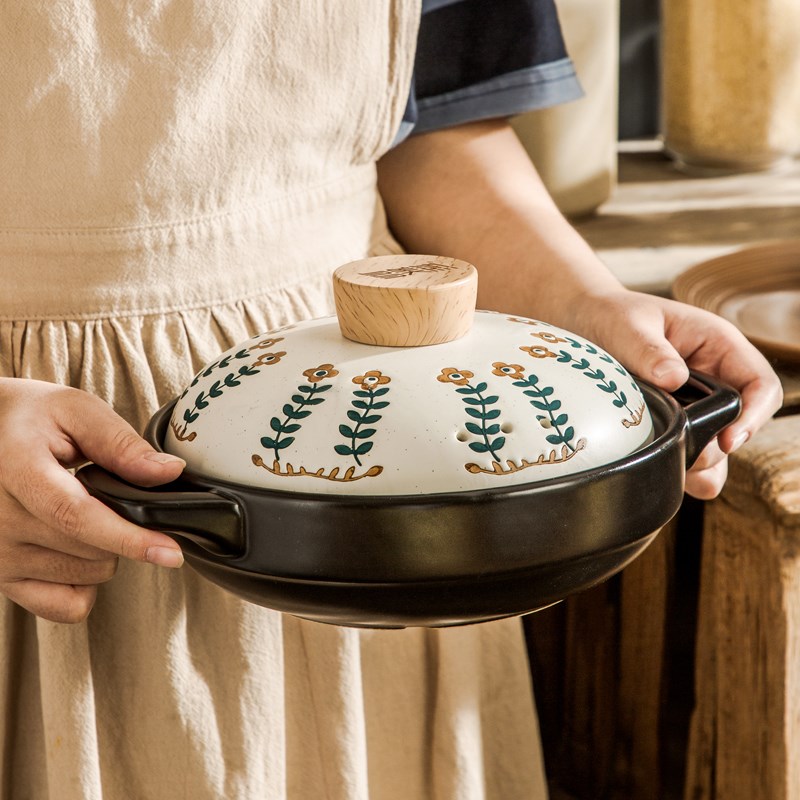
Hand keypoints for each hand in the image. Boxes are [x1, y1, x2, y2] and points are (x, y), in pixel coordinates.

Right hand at [0, 378, 185, 622]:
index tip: (171, 552)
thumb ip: (120, 443)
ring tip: (85, 512)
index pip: (76, 516)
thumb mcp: (75, 411)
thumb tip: (169, 473)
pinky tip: (77, 549)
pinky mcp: (0, 578)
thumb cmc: (32, 419)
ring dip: (105, 551)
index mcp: (16, 470)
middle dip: (124, 529)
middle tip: (110, 494)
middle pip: (91, 550)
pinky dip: (84, 583)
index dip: (128, 538)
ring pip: (86, 576)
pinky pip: (63, 606)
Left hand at [565, 290, 782, 498]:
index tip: (728, 441)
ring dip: (699, 464)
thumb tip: (674, 378)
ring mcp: (696, 405)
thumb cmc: (612, 315)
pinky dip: (679, 469)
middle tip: (682, 456)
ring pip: (717, 448)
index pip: (760, 385)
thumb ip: (649, 350)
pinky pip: (690, 456)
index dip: (753, 416)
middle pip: (739, 425)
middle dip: (716, 447)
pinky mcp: (674, 425)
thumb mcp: (628, 326)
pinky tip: (659, 469)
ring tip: (669, 466)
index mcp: (718, 346)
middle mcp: (715, 378)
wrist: (582, 326)